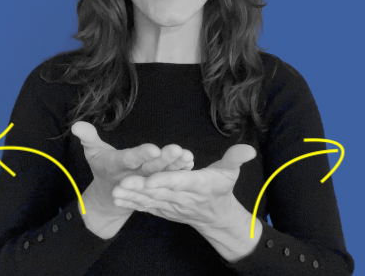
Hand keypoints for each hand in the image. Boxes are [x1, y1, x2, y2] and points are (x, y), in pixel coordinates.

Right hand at [71, 121, 193, 233]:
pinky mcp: (156, 183)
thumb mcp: (94, 153)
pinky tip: (191, 162)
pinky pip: (170, 177)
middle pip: (150, 168)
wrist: (110, 198)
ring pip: (162, 173)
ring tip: (188, 156)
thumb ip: (88, 138)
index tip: (153, 149)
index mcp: (117, 166)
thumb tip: (76, 124)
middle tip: (177, 150)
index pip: (129, 159)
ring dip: (176, 166)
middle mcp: (133, 175)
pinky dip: (180, 171)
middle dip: (163, 160)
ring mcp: (146, 181)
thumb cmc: (103, 168)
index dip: (141, 155)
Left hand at [112, 143, 259, 260]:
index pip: (181, 182)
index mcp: (198, 184)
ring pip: (149, 201)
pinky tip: (117, 200)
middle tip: (121, 183)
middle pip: (160, 192)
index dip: (166, 181)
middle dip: (140, 188)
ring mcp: (171, 206)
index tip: (151, 178)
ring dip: (132, 197)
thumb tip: (249, 148)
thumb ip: (236, 158)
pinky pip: (146, 208)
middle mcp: (182, 197)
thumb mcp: (231, 171)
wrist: (215, 216)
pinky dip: (132, 204)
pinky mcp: (163, 210)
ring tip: (115, 191)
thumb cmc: (221, 188)